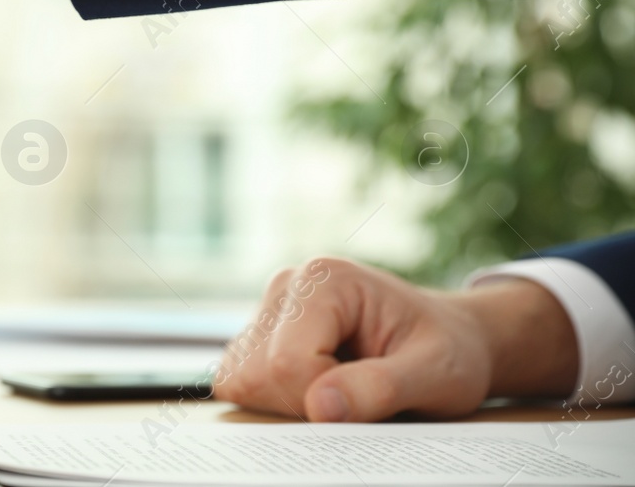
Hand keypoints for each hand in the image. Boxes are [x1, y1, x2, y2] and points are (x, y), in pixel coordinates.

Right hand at [213, 257, 576, 421]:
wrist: (450, 338)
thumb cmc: (448, 351)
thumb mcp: (436, 373)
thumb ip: (381, 388)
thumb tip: (320, 408)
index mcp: (324, 279)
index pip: (287, 362)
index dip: (323, 400)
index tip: (371, 399)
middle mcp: (285, 287)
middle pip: (256, 373)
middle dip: (303, 405)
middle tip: (360, 397)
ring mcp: (268, 311)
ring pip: (239, 380)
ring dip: (289, 404)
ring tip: (343, 390)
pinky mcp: (259, 336)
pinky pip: (240, 382)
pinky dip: (277, 401)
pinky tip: (323, 390)